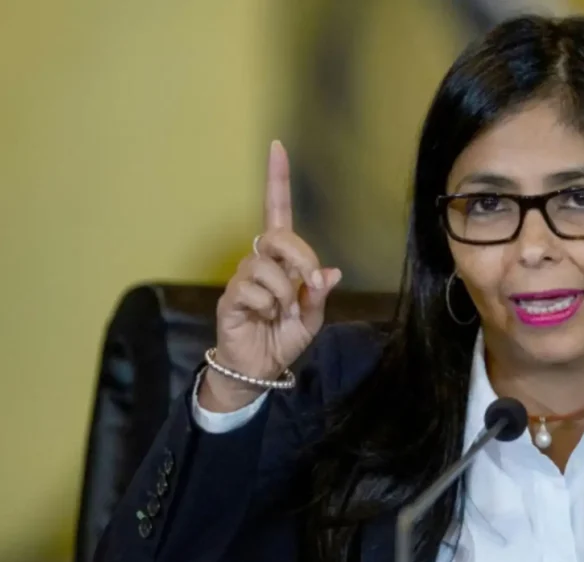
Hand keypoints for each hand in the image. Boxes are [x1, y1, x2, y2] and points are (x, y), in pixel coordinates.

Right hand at [199, 140, 341, 411]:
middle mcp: (259, 261)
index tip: (277, 147)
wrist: (259, 368)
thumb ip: (319, 294)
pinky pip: (253, 291)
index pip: (278, 212)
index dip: (277, 180)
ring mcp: (242, 278)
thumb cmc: (283, 337)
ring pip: (268, 269)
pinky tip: (263, 318)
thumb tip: (330, 273)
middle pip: (278, 236)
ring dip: (285, 295)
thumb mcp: (311, 318)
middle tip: (309, 285)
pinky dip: (268, 307)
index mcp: (281, 260)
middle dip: (301, 258)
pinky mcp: (229, 297)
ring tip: (280, 313)